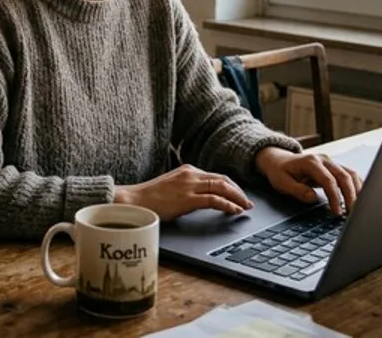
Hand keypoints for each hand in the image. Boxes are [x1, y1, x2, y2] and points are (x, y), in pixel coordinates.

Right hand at [115, 164, 253, 220]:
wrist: (134, 200)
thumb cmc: (150, 197)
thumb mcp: (172, 187)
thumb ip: (187, 188)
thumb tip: (200, 197)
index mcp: (188, 170)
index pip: (216, 176)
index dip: (231, 186)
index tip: (239, 194)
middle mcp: (191, 174)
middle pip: (223, 179)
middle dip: (238, 191)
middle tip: (248, 202)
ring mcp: (189, 185)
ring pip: (222, 187)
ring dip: (237, 198)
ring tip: (245, 207)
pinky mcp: (188, 198)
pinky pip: (214, 200)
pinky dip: (228, 205)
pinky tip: (234, 211)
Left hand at [255, 147, 362, 215]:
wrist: (279, 160)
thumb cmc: (280, 171)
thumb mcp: (281, 182)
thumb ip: (297, 190)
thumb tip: (313, 198)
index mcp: (310, 162)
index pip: (328, 180)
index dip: (335, 197)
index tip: (337, 212)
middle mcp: (323, 160)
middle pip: (344, 176)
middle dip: (351, 196)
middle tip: (352, 214)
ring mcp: (330, 162)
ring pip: (351, 174)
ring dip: (357, 191)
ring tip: (357, 209)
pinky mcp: (334, 167)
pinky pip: (350, 175)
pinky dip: (357, 186)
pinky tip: (359, 198)